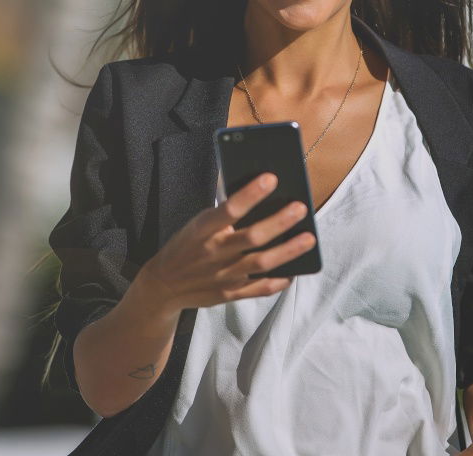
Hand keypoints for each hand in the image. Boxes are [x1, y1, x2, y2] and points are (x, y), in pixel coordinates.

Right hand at [139, 173, 314, 314]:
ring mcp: (222, 276)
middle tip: (301, 208)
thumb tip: (258, 191)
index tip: (271, 178)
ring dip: (288, 251)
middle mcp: (213, 253)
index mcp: (202, 229)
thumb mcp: (197, 223)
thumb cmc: (187, 244)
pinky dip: (279, 281)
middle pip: (252, 237)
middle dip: (279, 222)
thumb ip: (224, 213)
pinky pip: (259, 289)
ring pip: (261, 263)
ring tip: (309, 238)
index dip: (250, 194)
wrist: (163, 286)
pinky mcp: (229, 295)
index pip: (229, 209)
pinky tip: (295, 270)